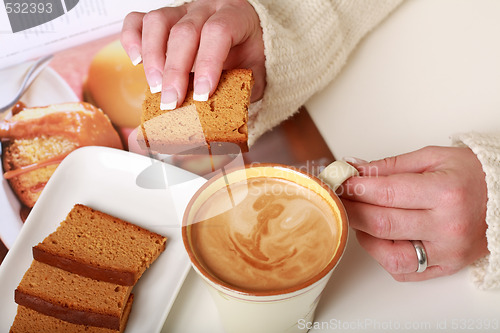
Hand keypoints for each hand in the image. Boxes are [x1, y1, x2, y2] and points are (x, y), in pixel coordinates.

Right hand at [120, 0, 265, 109]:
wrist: (247, 38)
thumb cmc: (251, 55)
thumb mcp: (258, 72)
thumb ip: (244, 88)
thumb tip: (223, 117)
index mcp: (236, 16)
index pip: (218, 32)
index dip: (208, 63)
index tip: (202, 94)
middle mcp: (208, 8)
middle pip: (185, 31)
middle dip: (175, 71)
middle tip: (172, 102)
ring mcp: (183, 10)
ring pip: (158, 22)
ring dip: (153, 58)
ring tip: (155, 88)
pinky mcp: (164, 18)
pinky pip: (139, 20)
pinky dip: (132, 39)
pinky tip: (137, 62)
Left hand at [340, 146, 488, 281]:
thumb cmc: (471, 175)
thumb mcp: (432, 158)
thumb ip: (389, 166)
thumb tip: (354, 168)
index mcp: (445, 193)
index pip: (385, 193)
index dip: (354, 188)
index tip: (338, 182)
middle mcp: (447, 226)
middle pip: (381, 224)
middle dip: (351, 209)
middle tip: (338, 198)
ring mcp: (447, 251)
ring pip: (388, 254)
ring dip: (364, 235)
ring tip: (359, 217)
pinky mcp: (446, 266)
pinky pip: (404, 271)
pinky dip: (383, 255)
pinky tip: (379, 237)